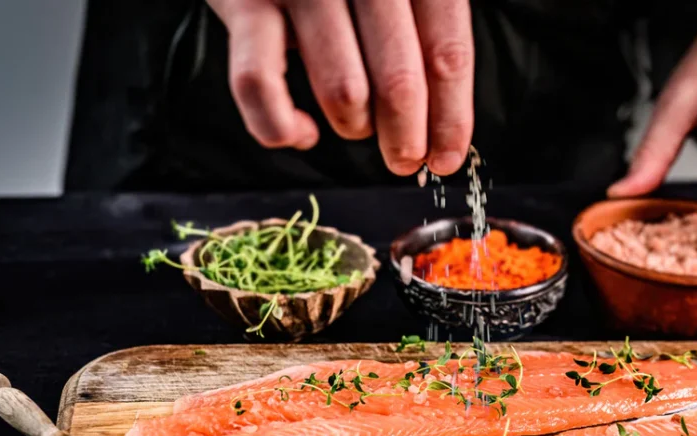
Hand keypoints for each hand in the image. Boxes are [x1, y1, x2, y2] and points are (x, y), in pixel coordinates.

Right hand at [207, 0, 473, 175]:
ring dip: (355, 126)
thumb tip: (445, 123)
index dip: (451, 116)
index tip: (447, 156)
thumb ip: (426, 32)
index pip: (447, 52)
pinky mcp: (245, 3)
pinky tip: (302, 132)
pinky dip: (281, 125)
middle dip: (407, 136)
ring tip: (358, 126)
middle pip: (400, 79)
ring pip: (342, 90)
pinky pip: (259, 85)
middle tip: (405, 159)